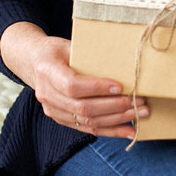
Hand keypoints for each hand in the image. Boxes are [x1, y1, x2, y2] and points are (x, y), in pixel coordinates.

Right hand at [0, 22, 145, 138]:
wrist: (35, 61)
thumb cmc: (58, 50)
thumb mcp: (70, 44)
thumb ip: (90, 54)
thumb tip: (123, 59)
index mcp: (48, 71)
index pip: (72, 85)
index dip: (97, 87)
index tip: (120, 86)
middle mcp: (47, 95)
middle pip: (82, 107)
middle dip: (114, 106)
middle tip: (139, 101)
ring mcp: (53, 110)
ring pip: (87, 121)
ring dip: (117, 120)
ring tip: (140, 113)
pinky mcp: (61, 119)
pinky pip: (87, 128)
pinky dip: (110, 131)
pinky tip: (129, 131)